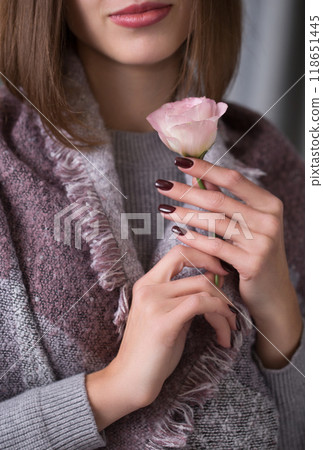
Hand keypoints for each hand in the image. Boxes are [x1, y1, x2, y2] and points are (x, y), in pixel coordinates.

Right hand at [111, 245, 236, 407]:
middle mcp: (149, 288)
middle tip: (232, 307)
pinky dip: (219, 315)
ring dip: (224, 309)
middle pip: (197, 272)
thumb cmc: (152, 350)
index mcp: (147, 283)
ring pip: (204, 289)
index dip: (204, 255)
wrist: (130, 379)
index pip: (178, 252)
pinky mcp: (163, 322)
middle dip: (222, 289)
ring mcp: (154, 303)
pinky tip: (223, 333)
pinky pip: (201, 305)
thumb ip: (183, 298)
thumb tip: (212, 283)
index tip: (221, 270)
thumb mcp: (167, 316)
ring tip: (229, 328)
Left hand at [156, 156, 302, 367]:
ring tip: (164, 208)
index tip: (181, 161)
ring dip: (185, 214)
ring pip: (215, 222)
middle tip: (161, 185)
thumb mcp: (247, 225)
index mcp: (269, 204)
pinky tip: (178, 234)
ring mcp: (262, 242)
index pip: (234, 179)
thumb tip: (203, 176)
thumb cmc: (256, 254)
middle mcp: (269, 220)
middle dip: (186, 191)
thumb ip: (227, 200)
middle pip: (219, 199)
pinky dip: (195, 239)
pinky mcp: (252, 263)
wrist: (273, 294)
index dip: (206, 168)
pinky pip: (216, 247)